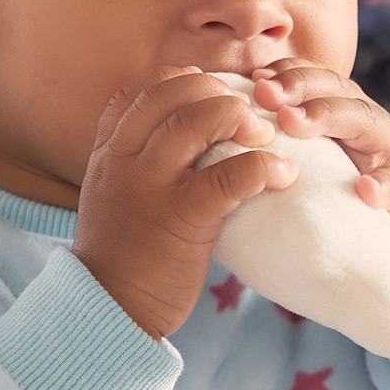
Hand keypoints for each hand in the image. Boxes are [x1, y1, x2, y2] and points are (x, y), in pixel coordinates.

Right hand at [72, 69, 291, 339]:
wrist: (110, 309)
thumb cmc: (124, 255)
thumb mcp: (116, 194)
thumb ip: (140, 160)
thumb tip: (189, 134)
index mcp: (107, 151)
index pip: (139, 90)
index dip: (181, 80)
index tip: (210, 93)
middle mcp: (123, 159)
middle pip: (172, 93)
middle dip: (217, 93)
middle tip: (248, 114)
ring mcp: (150, 186)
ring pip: (197, 121)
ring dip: (240, 119)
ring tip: (264, 137)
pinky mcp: (182, 217)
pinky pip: (230, 175)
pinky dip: (263, 167)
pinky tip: (281, 174)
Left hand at [251, 63, 389, 282]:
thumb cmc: (351, 181)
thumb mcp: (319, 152)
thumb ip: (288, 134)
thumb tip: (230, 119)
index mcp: (340, 107)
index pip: (312, 76)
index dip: (283, 73)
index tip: (251, 81)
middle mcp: (365, 118)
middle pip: (334, 88)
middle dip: (298, 86)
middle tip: (265, 94)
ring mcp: (389, 150)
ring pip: (363, 121)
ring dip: (328, 117)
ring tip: (295, 124)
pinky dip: (382, 186)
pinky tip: (366, 191)